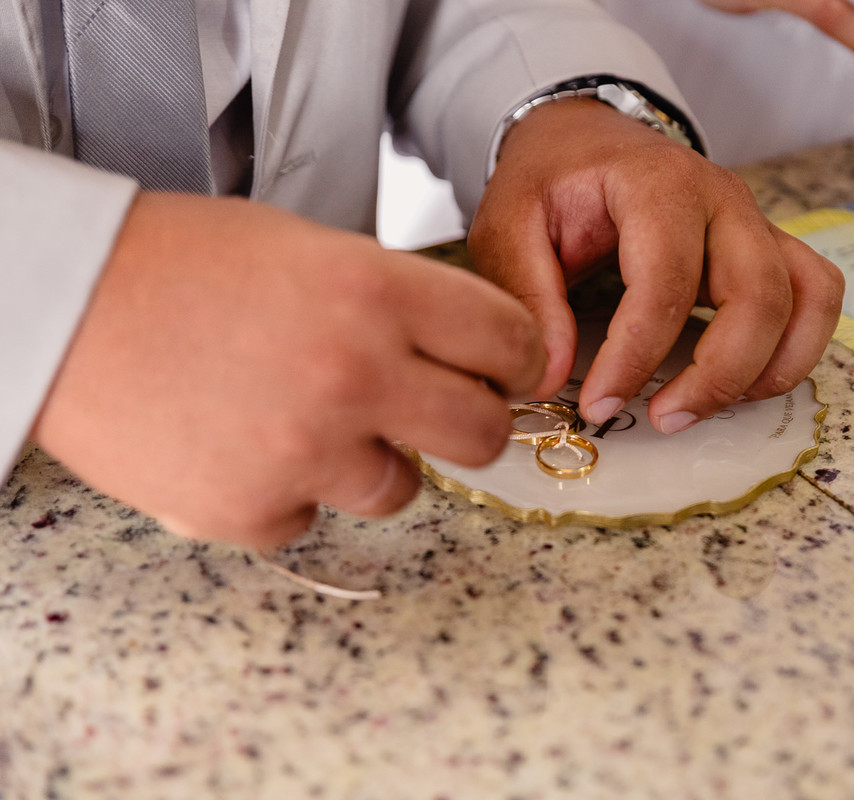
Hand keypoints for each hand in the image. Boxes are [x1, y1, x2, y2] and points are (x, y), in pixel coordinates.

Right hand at [33, 193, 544, 548]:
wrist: (62, 301)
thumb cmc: (180, 264)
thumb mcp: (309, 249)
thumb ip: (395, 300)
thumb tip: (463, 352)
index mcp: (376, 291)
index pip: (509, 342)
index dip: (518, 361)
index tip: (510, 372)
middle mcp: (353, 372)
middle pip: (483, 435)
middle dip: (470, 423)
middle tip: (437, 410)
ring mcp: (303, 449)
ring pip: (402, 490)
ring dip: (372, 462)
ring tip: (309, 421)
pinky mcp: (250, 508)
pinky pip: (312, 519)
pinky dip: (289, 492)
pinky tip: (245, 444)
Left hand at [470, 99, 842, 434]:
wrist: (585, 137)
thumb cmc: (550, 181)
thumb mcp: (509, 226)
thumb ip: (527, 299)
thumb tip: (549, 378)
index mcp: (658, 184)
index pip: (666, 283)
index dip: (635, 357)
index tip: (596, 405)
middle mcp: (724, 199)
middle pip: (758, 296)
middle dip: (715, 376)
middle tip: (661, 419)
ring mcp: (756, 221)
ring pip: (806, 299)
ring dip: (768, 368)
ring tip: (707, 405)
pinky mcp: (769, 245)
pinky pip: (817, 295)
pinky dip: (797, 346)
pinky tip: (745, 382)